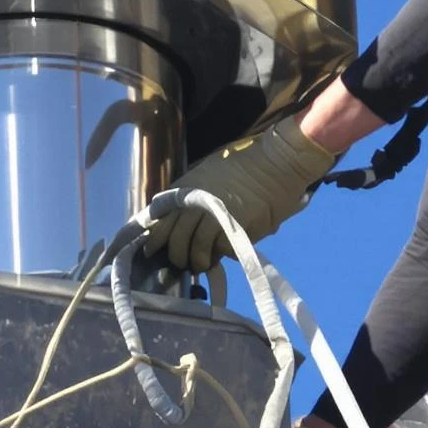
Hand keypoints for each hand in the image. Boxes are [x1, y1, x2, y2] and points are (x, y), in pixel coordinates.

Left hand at [151, 115, 336, 271]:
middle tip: (183, 263)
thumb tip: (179, 219)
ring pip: (196, 248)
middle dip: (176, 256)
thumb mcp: (207, 173)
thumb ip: (191, 196)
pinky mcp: (234, 226)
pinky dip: (221, 255)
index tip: (152, 250)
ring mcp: (214, 214)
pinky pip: (221, 249)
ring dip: (198, 261)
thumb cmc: (244, 165)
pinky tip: (224, 254)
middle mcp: (195, 202)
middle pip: (175, 238)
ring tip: (202, 265)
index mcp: (186, 188)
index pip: (160, 218)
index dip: (155, 238)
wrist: (274, 163)